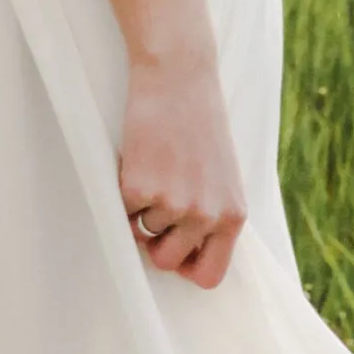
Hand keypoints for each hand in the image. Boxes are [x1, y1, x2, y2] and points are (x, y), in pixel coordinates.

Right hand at [117, 46, 245, 290]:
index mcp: (232, 216)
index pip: (210, 276)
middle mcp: (206, 216)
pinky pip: (121, 212)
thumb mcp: (221, 176)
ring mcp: (172, 204)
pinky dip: (122, 191)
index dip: (186, 267)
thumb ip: (212, 214)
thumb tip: (186, 255)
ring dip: (140, 207)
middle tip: (155, 203)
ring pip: (141, 234)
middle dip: (154, 239)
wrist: (180, 77)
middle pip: (167, 261)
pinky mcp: (138, 188)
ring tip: (154, 167)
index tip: (175, 248)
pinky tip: (138, 159)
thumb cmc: (199, 123)